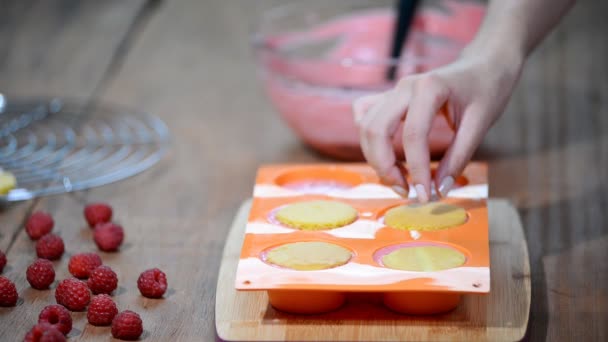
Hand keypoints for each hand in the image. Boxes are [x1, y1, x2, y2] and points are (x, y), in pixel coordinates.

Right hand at [353, 52, 522, 200]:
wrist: (485, 65)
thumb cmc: (486, 90)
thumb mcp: (480, 125)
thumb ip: (458, 158)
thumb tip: (439, 189)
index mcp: (430, 88)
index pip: (413, 135)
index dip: (416, 170)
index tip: (425, 196)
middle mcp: (404, 87)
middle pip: (376, 130)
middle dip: (384, 167)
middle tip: (406, 191)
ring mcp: (393, 91)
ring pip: (366, 126)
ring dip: (376, 158)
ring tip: (400, 179)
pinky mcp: (389, 98)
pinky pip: (365, 116)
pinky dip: (368, 139)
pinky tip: (385, 154)